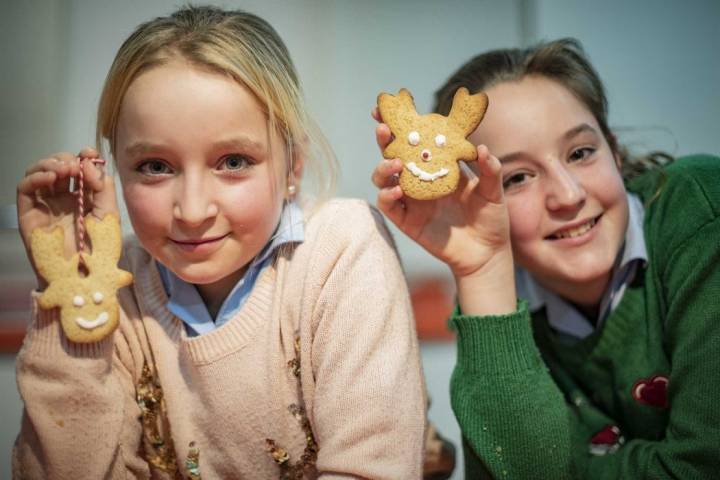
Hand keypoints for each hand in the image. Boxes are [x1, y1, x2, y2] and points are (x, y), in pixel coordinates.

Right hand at [16, 147, 118, 288]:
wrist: (82, 276)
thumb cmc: (98, 251)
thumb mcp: (109, 216)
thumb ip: (104, 189)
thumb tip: (91, 166)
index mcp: (83, 198)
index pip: (79, 169)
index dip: (83, 157)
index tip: (90, 153)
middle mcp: (62, 199)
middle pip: (58, 166)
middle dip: (67, 159)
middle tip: (77, 165)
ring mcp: (45, 205)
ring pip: (39, 172)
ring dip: (51, 163)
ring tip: (65, 169)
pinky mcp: (29, 214)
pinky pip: (25, 189)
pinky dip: (36, 177)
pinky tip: (52, 177)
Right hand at [371, 110, 516, 314]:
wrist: (487, 252)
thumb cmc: (491, 218)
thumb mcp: (494, 191)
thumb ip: (490, 170)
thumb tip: (481, 149)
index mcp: (439, 164)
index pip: (416, 138)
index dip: (401, 122)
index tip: (387, 106)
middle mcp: (420, 178)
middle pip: (394, 152)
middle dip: (384, 138)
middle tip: (384, 128)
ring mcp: (411, 198)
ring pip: (384, 177)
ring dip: (383, 167)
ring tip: (395, 163)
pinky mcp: (406, 220)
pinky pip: (388, 205)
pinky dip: (386, 194)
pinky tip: (395, 189)